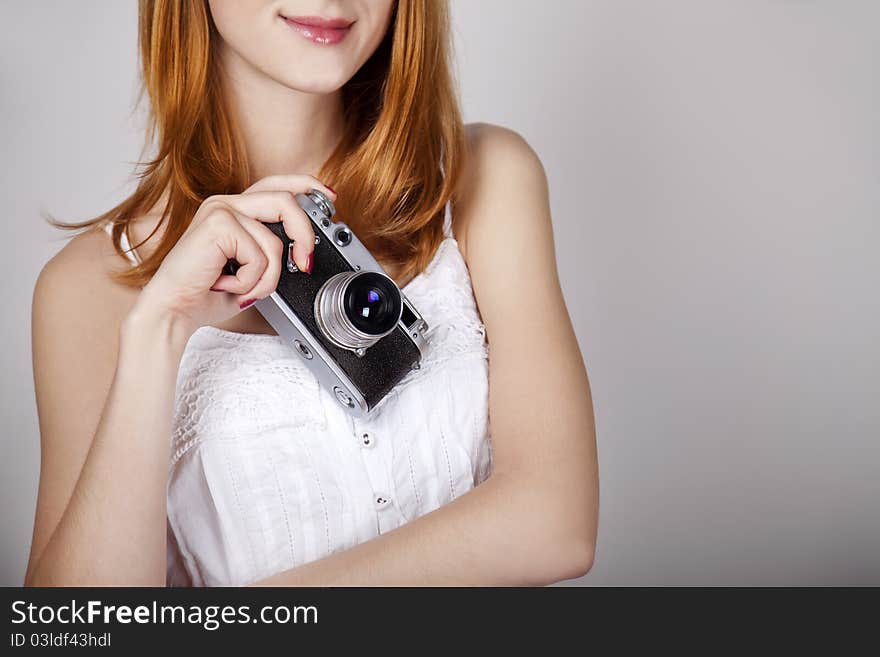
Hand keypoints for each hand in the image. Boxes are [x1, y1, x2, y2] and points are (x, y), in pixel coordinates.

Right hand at [130, 174, 336, 334]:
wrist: (174, 309)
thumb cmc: (207, 293)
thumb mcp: (251, 270)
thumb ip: (272, 253)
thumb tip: (304, 250)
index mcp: (235, 210)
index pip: (277, 185)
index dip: (306, 186)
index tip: (330, 198)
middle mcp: (226, 204)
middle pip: (286, 201)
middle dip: (304, 235)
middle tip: (305, 263)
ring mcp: (221, 210)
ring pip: (274, 241)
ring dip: (266, 278)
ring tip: (242, 287)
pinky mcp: (218, 224)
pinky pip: (259, 256)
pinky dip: (249, 280)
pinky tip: (225, 282)